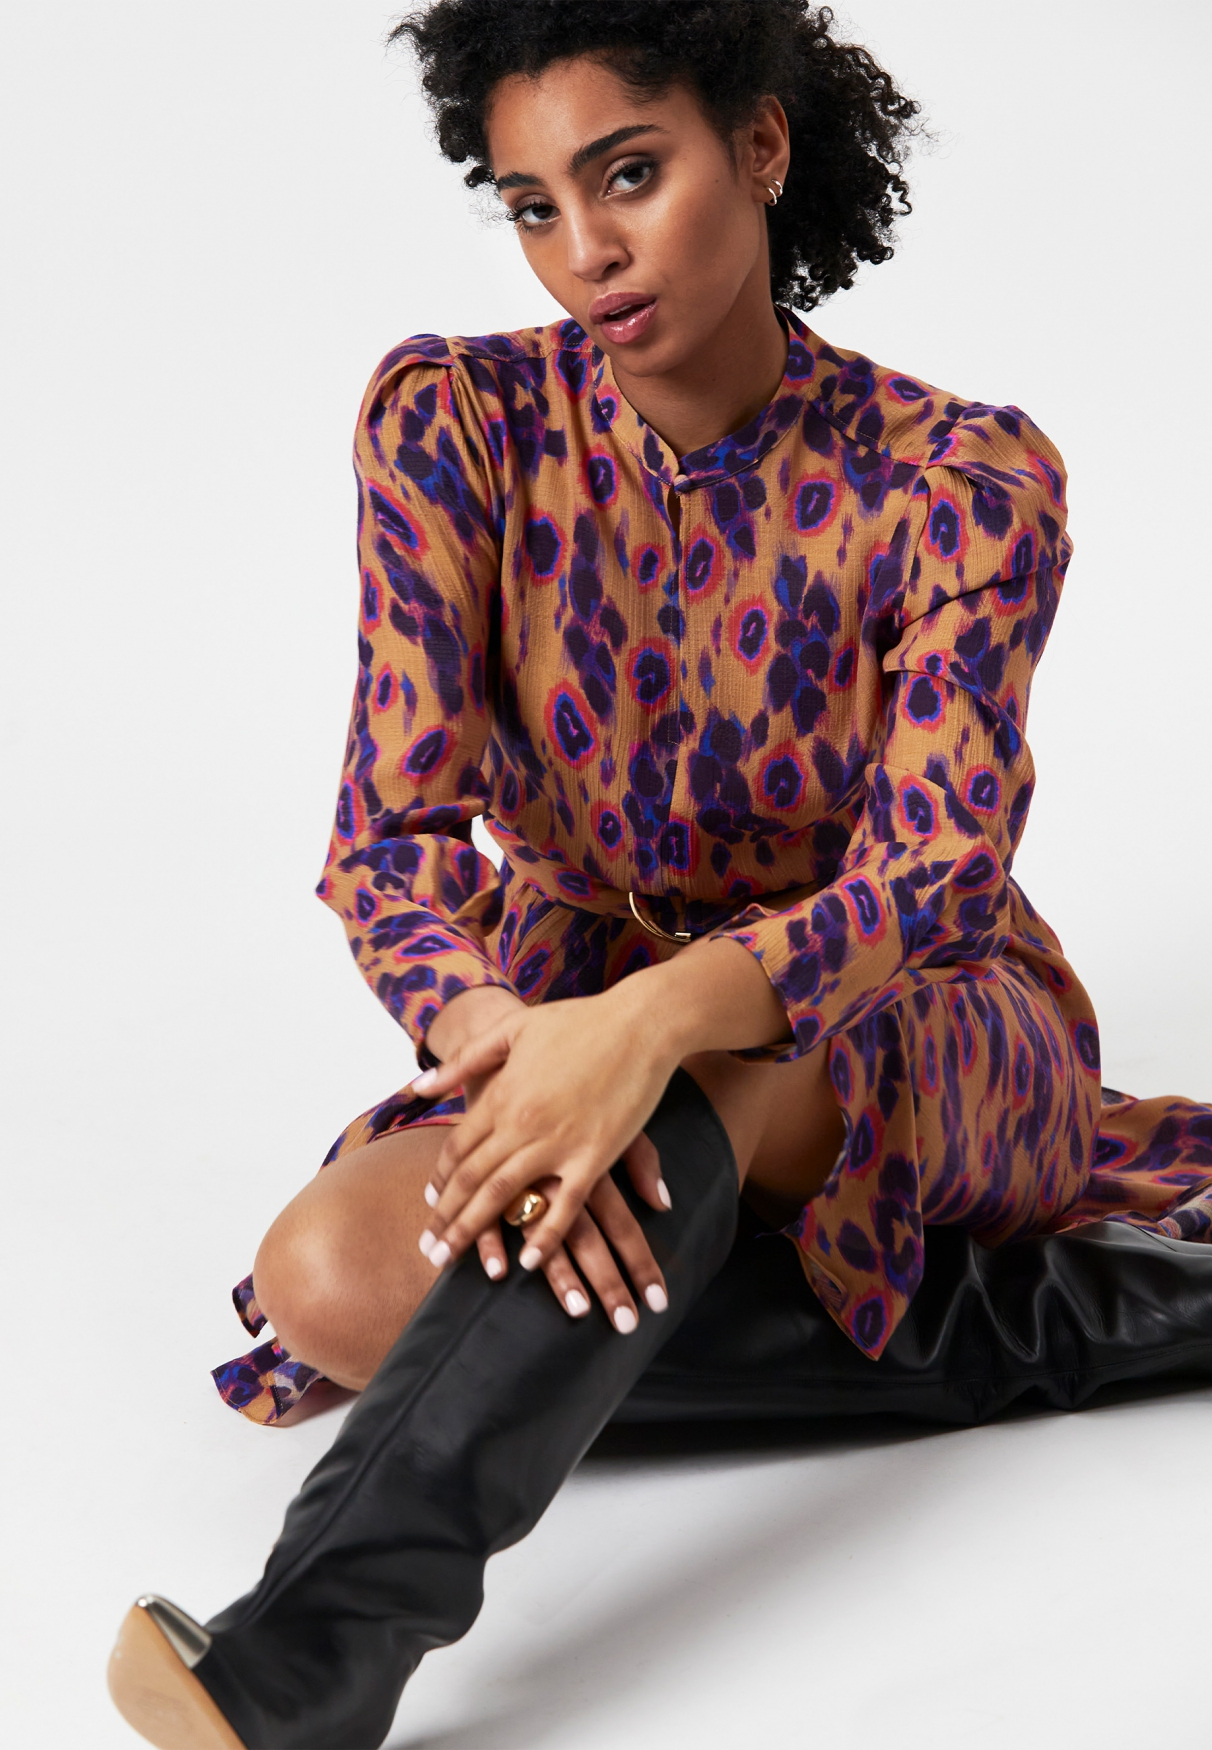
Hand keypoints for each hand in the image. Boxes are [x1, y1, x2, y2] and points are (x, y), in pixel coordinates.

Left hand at [413, 983, 682, 1324]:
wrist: (640, 1022)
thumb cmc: (577, 1021)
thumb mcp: (511, 1031)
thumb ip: (463, 1064)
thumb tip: (419, 1088)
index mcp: (501, 1095)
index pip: (457, 1150)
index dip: (439, 1181)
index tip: (428, 1207)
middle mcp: (522, 1124)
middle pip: (471, 1181)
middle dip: (446, 1220)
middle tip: (429, 1252)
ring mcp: (558, 1143)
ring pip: (505, 1196)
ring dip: (475, 1232)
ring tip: (454, 1261)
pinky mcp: (596, 1156)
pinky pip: (566, 1205)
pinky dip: (545, 1234)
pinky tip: (529, 1261)